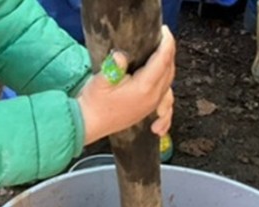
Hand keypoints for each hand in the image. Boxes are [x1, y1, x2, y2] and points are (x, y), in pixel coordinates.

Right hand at [77, 25, 175, 144]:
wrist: (89, 124)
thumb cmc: (94, 103)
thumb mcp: (101, 81)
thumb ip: (114, 66)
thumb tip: (122, 55)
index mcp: (143, 88)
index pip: (162, 61)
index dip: (166, 44)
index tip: (165, 31)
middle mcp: (152, 98)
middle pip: (169, 70)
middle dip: (169, 52)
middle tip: (163, 37)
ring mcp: (151, 105)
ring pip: (168, 83)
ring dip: (168, 67)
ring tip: (163, 53)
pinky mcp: (147, 110)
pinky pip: (166, 100)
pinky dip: (168, 88)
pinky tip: (165, 85)